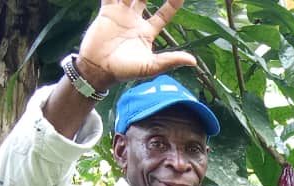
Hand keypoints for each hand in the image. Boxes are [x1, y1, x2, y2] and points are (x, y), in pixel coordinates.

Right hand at [76, 0, 196, 90]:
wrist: (100, 69)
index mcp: (147, 31)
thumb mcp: (151, 66)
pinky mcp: (107, 12)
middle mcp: (135, 20)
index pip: (164, 13)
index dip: (173, 3)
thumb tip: (193, 61)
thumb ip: (170, 60)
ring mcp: (121, 14)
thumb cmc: (126, 71)